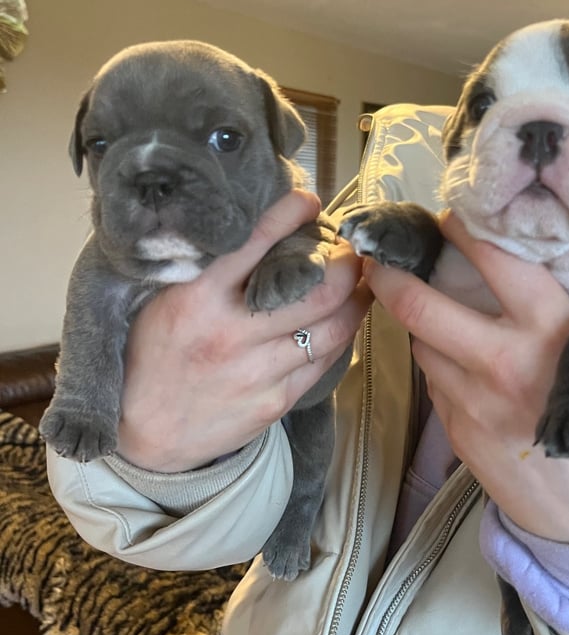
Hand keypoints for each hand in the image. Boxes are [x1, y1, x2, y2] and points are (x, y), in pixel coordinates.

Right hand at [117, 190, 371, 471]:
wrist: (141, 432)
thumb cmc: (151, 353)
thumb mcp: (161, 298)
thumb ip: (202, 265)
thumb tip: (246, 221)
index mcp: (197, 299)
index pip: (255, 244)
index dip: (290, 215)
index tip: (309, 202)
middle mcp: (232, 334)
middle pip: (318, 290)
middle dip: (345, 263)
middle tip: (347, 249)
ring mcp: (257, 373)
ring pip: (333, 328)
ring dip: (356, 298)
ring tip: (360, 280)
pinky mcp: (274, 402)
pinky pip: (325, 361)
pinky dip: (342, 334)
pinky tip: (344, 319)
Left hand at [364, 212, 568, 543]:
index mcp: (553, 332)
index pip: (494, 259)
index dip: (462, 229)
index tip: (451, 216)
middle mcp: (503, 362)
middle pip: (420, 302)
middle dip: (392, 270)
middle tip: (388, 249)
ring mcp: (472, 402)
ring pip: (419, 340)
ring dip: (415, 317)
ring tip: (419, 298)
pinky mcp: (457, 434)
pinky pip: (432, 379)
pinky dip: (434, 358)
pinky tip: (452, 353)